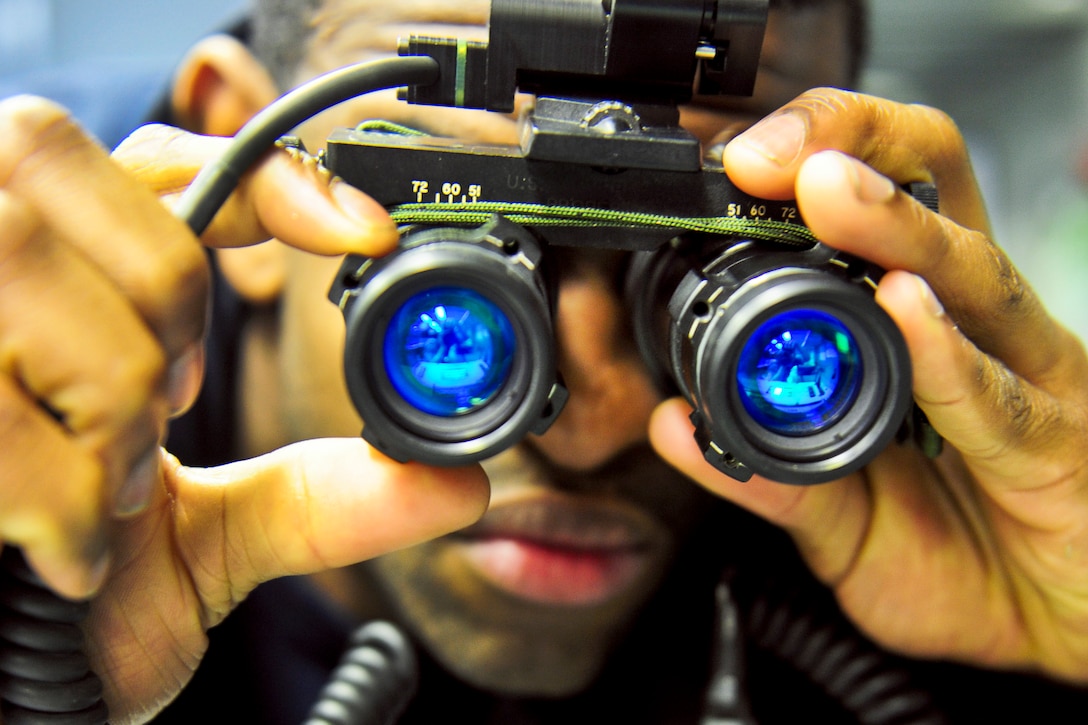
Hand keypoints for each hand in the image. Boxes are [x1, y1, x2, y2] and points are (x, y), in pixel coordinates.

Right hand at [0, 96, 488, 722]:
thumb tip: (457, 487)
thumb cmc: (80, 605)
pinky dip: (60, 490)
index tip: (367, 234)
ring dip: (107, 392)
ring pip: (19, 257)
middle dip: (158, 290)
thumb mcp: (208, 541)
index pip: (148, 161)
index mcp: (58, 290)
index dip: (259, 174)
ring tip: (115, 487)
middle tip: (173, 399)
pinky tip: (71, 548)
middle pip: (61, 164)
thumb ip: (319, 498)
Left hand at [649, 88, 1087, 682]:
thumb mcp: (840, 517)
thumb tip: (677, 427)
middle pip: (937, 189)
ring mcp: (1034, 376)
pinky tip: (908, 313)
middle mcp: (981, 326)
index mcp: (926, 321)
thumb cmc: (960, 556)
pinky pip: (1002, 395)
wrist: (1053, 631)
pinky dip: (946, 354)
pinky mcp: (1068, 446)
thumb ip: (765, 472)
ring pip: (973, 272)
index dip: (817, 158)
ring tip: (827, 188)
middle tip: (767, 152)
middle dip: (850, 144)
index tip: (737, 163)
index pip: (887, 198)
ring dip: (894, 225)